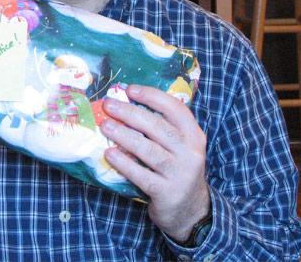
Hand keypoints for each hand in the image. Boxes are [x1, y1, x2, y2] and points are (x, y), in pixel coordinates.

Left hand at [100, 84, 210, 241]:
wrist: (190, 210)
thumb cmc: (177, 170)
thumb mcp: (180, 147)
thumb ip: (163, 128)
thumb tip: (128, 103)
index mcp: (194, 135)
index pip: (175, 109)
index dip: (152, 96)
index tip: (130, 89)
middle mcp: (191, 153)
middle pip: (159, 127)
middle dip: (131, 113)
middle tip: (109, 105)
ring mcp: (180, 174)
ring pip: (149, 150)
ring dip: (125, 135)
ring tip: (105, 126)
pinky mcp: (167, 193)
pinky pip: (142, 175)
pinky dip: (125, 164)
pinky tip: (110, 154)